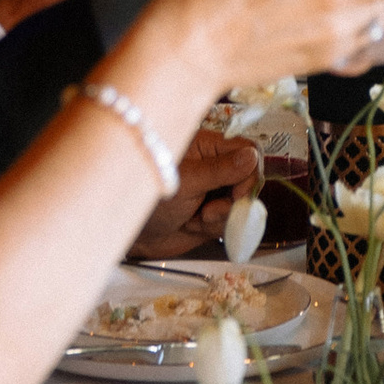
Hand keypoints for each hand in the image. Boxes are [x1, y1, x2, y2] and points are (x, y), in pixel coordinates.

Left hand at [136, 119, 263, 253]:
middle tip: (210, 211)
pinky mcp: (213, 214)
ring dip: (221, 217)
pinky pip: (231, 221)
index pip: (247, 150)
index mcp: (206, 146)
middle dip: (234, 200)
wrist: (131, 236)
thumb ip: (221, 170)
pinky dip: (214, 228)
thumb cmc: (147, 200)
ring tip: (195, 219)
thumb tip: (251, 156)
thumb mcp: (186, 182)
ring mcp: (214, 191)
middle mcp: (214, 166)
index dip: (249, 172)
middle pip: (249, 178)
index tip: (237, 193)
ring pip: (242, 203)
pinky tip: (192, 226)